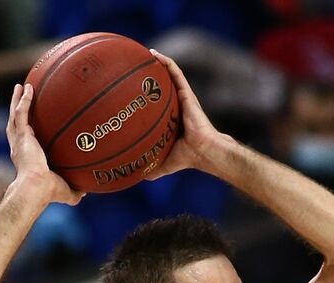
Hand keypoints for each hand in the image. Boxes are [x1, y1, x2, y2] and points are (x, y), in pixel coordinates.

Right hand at [6, 84, 80, 205]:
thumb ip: (75, 191)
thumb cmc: (49, 193)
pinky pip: (21, 113)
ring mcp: (19, 139)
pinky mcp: (22, 135)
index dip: (26, 131)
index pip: (25, 140)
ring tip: (21, 87)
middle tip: (21, 96)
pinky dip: (24, 100)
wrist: (37, 188)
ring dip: (17, 99)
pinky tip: (28, 88)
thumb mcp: (66, 192)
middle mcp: (20, 146)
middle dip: (17, 109)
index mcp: (27, 157)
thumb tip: (86, 192)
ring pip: (15, 114)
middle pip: (16, 123)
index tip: (31, 124)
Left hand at [144, 49, 228, 180]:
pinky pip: (176, 73)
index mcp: (169, 120)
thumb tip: (133, 178)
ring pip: (168, 75)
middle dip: (147, 76)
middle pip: (160, 86)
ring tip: (142, 54)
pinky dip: (166, 62)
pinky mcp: (187, 93)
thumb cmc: (189, 158)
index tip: (128, 89)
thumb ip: (150, 169)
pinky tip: (154, 54)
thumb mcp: (164, 164)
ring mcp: (182, 98)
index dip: (144, 95)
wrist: (205, 152)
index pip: (156, 104)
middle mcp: (175, 106)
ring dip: (156, 63)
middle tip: (131, 67)